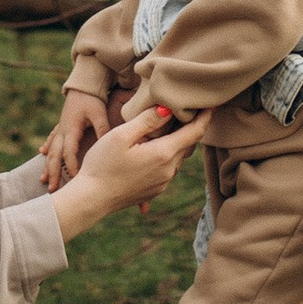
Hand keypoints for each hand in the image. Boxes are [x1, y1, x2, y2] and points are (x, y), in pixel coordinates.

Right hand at [40, 86, 115, 189]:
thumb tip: (108, 147)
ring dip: (47, 165)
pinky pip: (52, 139)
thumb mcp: (99, 114)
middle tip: (52, 189)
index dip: (70, 166)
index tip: (73, 179)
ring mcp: (60, 128)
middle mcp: (63, 131)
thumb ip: (102, 130)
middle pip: (54, 155)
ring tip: (43, 180)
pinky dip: (47, 148)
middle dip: (53, 173)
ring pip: (51, 150)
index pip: (69, 152)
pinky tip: (42, 154)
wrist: (84, 84)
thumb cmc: (93, 99)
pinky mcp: (62, 125)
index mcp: (71, 129)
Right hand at [50, 103, 198, 241]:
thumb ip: (146, 120)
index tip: (212, 104)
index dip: (204, 117)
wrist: (91, 199)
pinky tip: (155, 148)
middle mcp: (168, 171)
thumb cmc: (102, 164)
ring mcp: (162, 183)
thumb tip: (168, 109)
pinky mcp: (154, 190)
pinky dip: (167, 155)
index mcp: (163, 154)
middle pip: (188, 145)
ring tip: (172, 127)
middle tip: (191, 110)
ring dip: (178, 142)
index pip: (194, 132)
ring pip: (178, 157)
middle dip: (191, 128)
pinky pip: (168, 169)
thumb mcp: (121, 136)